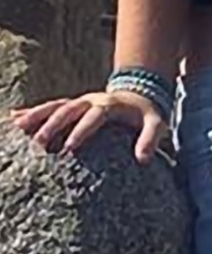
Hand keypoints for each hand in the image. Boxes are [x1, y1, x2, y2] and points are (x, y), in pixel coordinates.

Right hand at [6, 90, 168, 164]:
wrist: (139, 93)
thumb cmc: (146, 113)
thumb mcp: (156, 123)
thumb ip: (151, 139)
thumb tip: (142, 160)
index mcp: (110, 105)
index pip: (94, 116)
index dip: (82, 130)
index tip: (70, 148)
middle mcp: (91, 100)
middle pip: (69, 109)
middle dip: (53, 125)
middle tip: (38, 144)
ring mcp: (80, 101)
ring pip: (55, 106)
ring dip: (36, 116)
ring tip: (18, 128)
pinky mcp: (72, 105)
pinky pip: (49, 108)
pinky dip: (32, 113)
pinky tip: (13, 120)